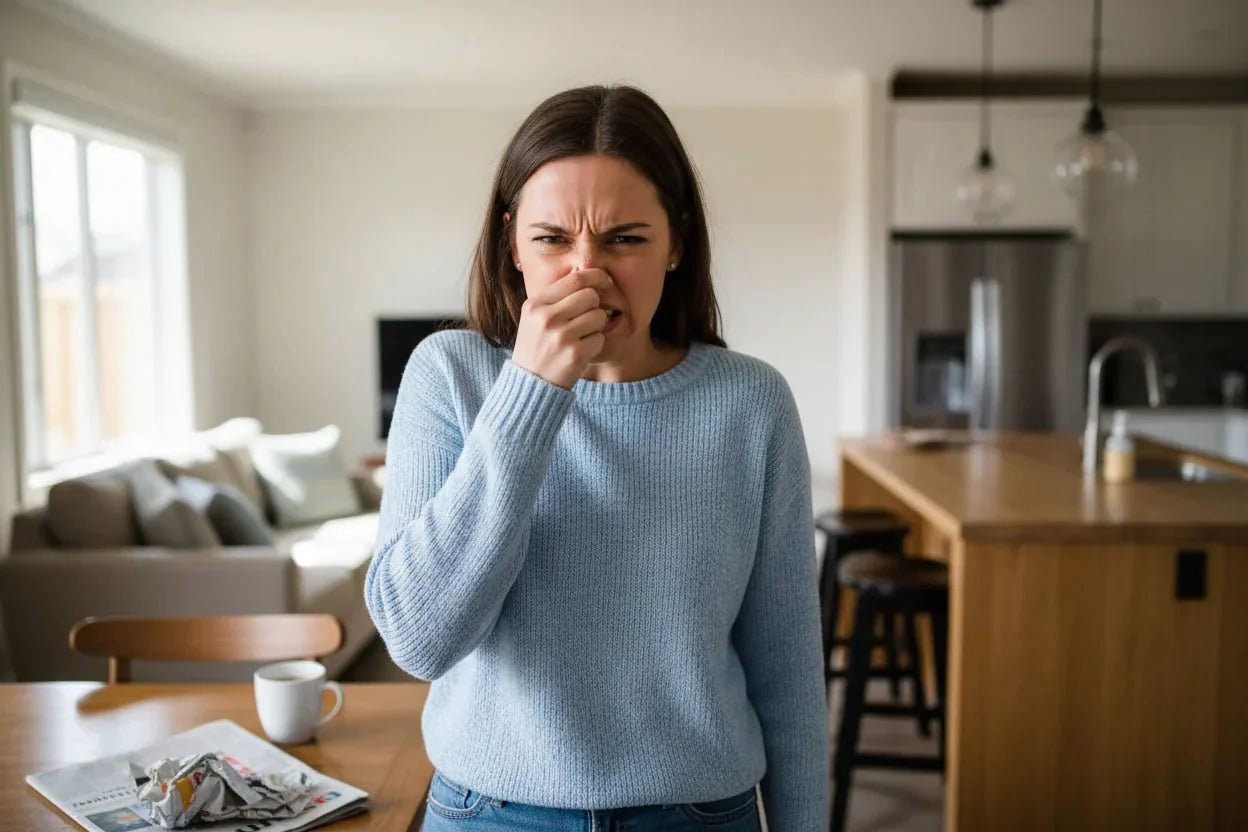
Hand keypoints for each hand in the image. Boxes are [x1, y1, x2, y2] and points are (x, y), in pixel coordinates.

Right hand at [512, 267, 613, 389]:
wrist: (530, 384)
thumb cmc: (537, 347)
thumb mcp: (534, 318)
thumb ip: (556, 298)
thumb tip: (590, 277)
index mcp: (536, 305)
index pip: (575, 279)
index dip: (596, 276)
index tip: (606, 281)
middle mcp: (547, 318)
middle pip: (590, 295)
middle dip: (595, 305)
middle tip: (586, 318)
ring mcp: (561, 336)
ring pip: (598, 316)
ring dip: (596, 326)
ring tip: (580, 337)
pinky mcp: (575, 354)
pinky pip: (600, 338)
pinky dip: (594, 345)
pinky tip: (579, 351)